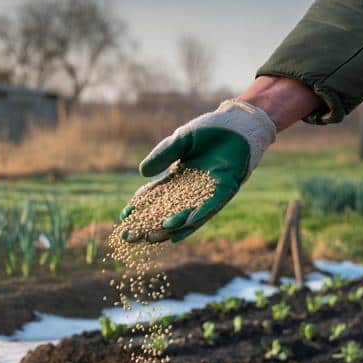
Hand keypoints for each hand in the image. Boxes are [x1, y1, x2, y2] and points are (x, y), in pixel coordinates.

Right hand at [120, 99, 276, 242]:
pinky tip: (177, 229)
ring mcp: (207, 194)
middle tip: (129, 237)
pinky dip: (191, 219)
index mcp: (177, 178)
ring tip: (152, 236)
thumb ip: (162, 154)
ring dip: (168, 228)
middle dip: (147, 225)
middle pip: (164, 212)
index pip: (153, 197)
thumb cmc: (209, 130)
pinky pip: (206, 209)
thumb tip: (142, 173)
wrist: (238, 125)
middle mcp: (190, 190)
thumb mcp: (180, 140)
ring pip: (184, 216)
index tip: (123, 217)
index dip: (138, 208)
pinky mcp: (224, 192)